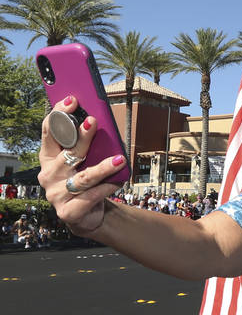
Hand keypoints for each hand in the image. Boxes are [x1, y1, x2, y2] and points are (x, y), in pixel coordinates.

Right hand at [38, 97, 122, 235]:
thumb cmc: (85, 180)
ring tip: (119, 159)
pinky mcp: (68, 211)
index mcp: (48, 157)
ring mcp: (56, 194)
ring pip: (83, 177)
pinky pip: (91, 196)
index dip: (59, 115)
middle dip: (80, 136)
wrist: (87, 213)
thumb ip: (87, 143)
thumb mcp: (84, 159)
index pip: (49, 132)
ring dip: (102, 167)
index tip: (72, 101)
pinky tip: (118, 181)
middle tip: (93, 122)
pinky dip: (107, 187)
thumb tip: (103, 121)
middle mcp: (48, 174)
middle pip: (67, 153)